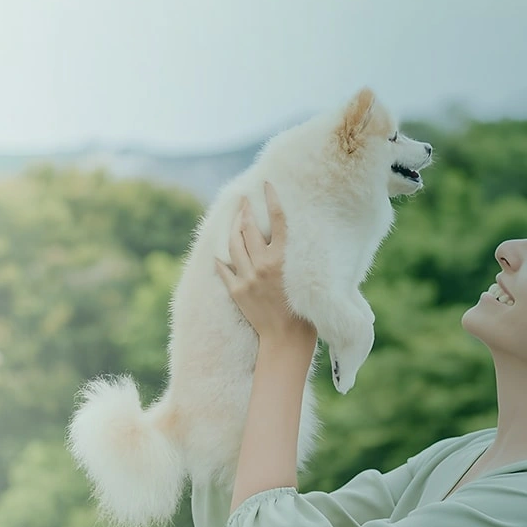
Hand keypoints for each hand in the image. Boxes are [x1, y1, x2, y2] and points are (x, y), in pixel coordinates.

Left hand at [215, 181, 316, 346]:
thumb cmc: (306, 314)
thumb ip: (298, 261)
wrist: (286, 341)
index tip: (267, 184)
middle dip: (244, 211)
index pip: (278, 220)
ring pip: (234, 245)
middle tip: (242, 199)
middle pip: (249, 229)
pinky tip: (218, 253)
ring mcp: (248, 278)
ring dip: (233, 229)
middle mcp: (264, 265)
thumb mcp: (308, 281)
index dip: (272, 199)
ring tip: (234, 219)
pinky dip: (221, 259)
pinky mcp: (237, 291)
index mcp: (285, 259)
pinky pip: (224, 269)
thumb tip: (298, 244)